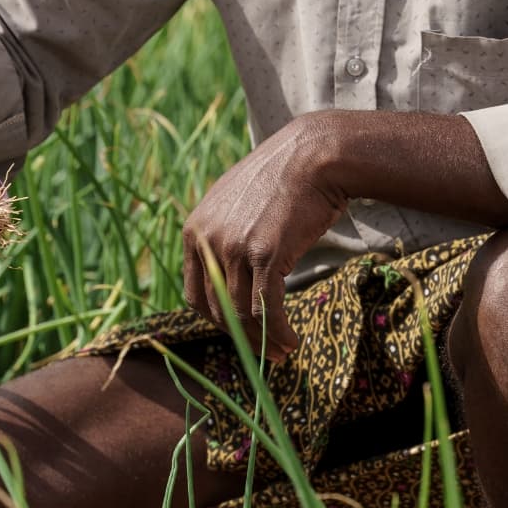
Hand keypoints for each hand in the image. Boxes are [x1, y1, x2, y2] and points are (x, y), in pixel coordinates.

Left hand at [182, 112, 346, 362]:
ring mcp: (234, 247)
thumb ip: (222, 235)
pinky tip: (292, 342)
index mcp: (194, 230)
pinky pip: (266, 310)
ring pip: (242, 314)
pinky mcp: (264, 254)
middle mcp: (207, 240)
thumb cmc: (281, 180)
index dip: (218, 320)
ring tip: (282, 352)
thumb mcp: (236, 203)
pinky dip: (278, 333)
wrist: (313, 156)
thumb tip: (224, 275)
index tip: (239, 332)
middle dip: (240, 336)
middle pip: (216, 309)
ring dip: (262, 341)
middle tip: (262, 352)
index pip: (195, 294)